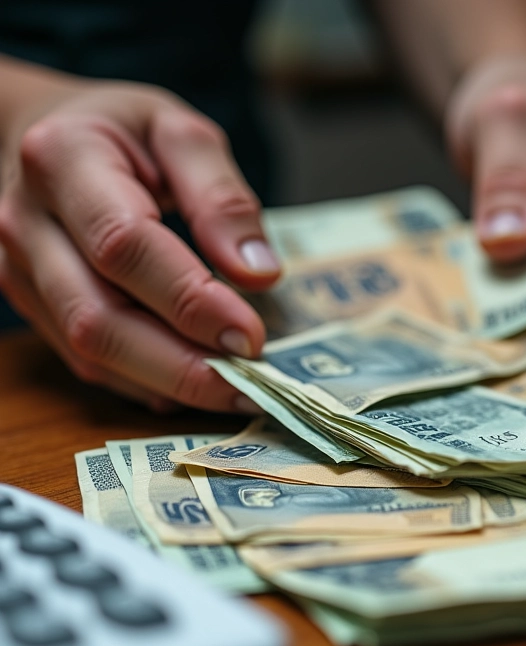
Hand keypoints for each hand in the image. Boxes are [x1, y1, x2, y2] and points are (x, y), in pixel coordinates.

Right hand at [0, 74, 278, 411]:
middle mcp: (27, 224)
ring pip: (90, 352)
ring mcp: (22, 273)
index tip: (250, 335)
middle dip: (183, 364)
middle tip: (252, 383)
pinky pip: (88, 363)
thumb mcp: (179, 133)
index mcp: (63, 160)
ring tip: (235, 390)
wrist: (40, 135)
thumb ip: (221, 196)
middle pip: (99, 318)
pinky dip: (146, 383)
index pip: (125, 245)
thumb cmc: (119, 132)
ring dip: (169, 382)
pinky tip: (195, 385)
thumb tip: (259, 272)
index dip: (190, 299)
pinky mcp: (35, 307)